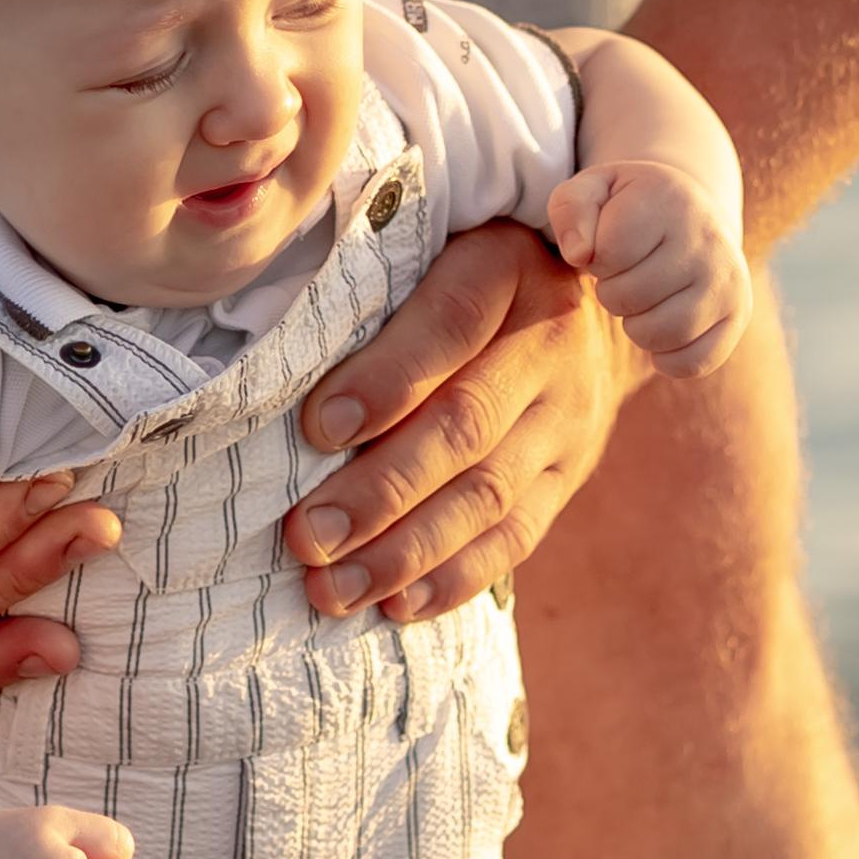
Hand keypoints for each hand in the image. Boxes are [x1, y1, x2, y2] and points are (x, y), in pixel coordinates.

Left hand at [284, 219, 640, 622]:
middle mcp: (549, 342)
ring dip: (405, 551)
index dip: (386, 381)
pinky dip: (453, 578)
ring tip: (335, 587)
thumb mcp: (428, 253)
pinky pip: (516, 537)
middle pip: (465, 426)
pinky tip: (396, 605)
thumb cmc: (455, 281)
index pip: (451, 324)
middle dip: (381, 491)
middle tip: (308, 537)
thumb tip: (279, 385)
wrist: (580, 315)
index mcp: (505, 268)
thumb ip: (371, 296)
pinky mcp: (568, 477)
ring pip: (488, 495)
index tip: (318, 430)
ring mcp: (567, 418)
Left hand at [548, 161, 752, 377]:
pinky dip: (667, 357)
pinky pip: (691, 364)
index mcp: (669, 199)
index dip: (595, 258)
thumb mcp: (592, 189)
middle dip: (612, 292)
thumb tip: (579, 254)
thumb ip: (571, 209)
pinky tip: (664, 327)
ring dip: (635, 325)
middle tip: (628, 273)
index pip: (606, 255)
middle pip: (626, 298)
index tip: (611, 243)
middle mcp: (708, 238)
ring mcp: (728, 279)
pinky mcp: (739, 314)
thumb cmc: (629, 206)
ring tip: (644, 298)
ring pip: (656, 335)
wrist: (690, 213)